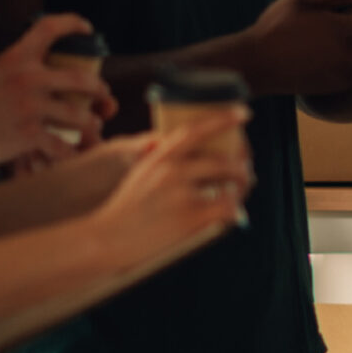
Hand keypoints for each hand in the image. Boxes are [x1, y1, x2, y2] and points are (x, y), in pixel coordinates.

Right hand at [0, 13, 118, 169]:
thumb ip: (19, 72)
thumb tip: (48, 79)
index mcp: (16, 57)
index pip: (49, 27)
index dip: (73, 23)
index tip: (87, 28)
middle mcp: (26, 78)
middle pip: (81, 80)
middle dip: (100, 90)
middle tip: (105, 95)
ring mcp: (29, 106)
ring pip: (79, 116)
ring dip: (92, 124)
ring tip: (94, 128)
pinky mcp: (27, 134)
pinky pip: (63, 146)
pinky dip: (73, 153)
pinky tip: (76, 155)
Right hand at [90, 112, 253, 256]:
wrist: (106, 239)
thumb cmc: (123, 210)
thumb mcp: (139, 174)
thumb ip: (161, 160)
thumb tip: (189, 155)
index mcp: (159, 156)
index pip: (196, 130)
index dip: (223, 119)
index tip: (243, 113)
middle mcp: (172, 170)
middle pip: (222, 160)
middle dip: (241, 166)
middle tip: (246, 173)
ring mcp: (181, 194)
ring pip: (230, 185)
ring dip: (241, 188)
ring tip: (241, 193)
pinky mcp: (189, 218)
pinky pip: (227, 209)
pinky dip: (235, 212)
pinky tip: (234, 215)